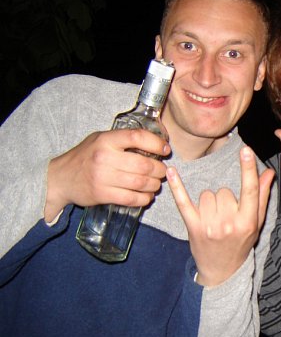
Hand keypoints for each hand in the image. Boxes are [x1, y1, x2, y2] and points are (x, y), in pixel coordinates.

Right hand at [45, 129, 169, 221]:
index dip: (156, 143)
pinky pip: (131, 198)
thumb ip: (123, 140)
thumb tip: (155, 143)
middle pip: (144, 164)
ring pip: (140, 183)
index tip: (165, 150)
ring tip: (156, 183)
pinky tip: (146, 196)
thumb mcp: (100, 139)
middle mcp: (105, 157)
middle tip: (162, 170)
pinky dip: (144, 198)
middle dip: (159, 169)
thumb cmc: (85, 156)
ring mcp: (103, 177)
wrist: (60, 178)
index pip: (137, 137)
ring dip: (154, 185)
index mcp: (106, 140)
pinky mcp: (102, 194)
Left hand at [167, 146, 273, 286]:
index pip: (249, 190)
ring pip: (208, 195)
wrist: (222, 271)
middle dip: (226, 198)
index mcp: (247, 222)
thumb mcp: (256, 223)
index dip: (247, 169)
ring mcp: (209, 226)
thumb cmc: (241, 244)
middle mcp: (228, 224)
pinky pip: (184, 202)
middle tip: (227, 215)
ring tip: (213, 217)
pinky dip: (177, 187)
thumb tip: (269, 172)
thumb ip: (261, 196)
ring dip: (210, 202)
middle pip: (225, 191)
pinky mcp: (193, 227)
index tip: (245, 150)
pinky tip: (172, 172)